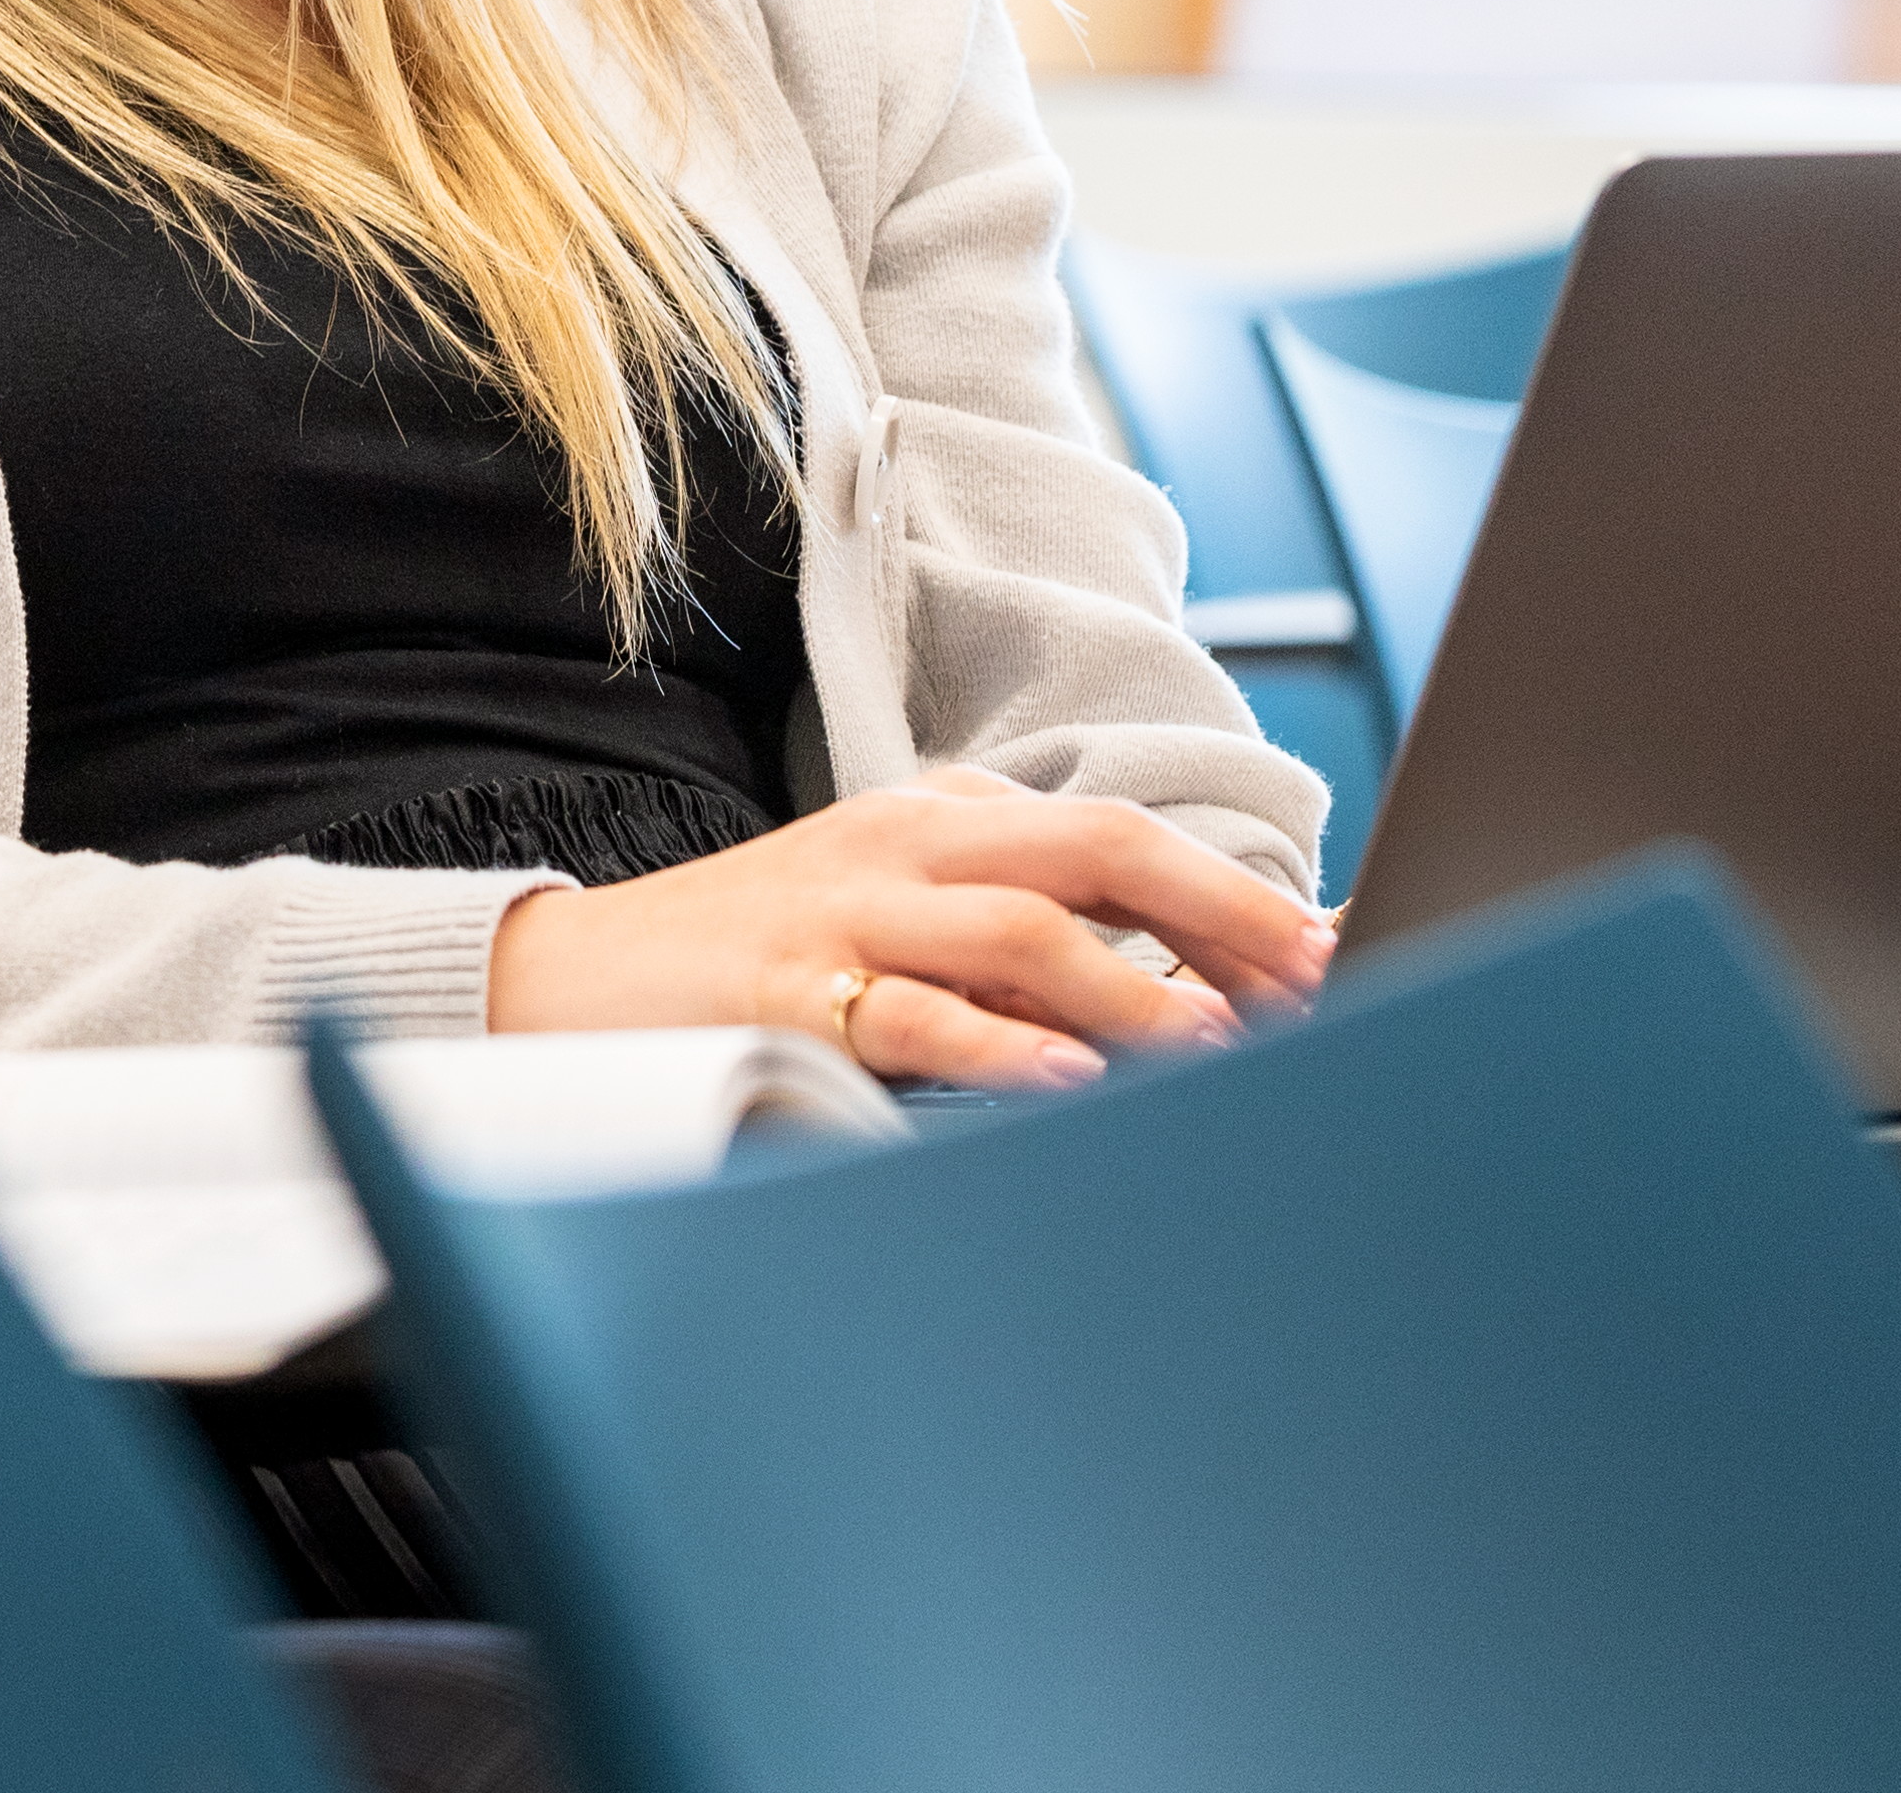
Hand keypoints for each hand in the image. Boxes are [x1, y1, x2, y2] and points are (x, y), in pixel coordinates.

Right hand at [479, 764, 1333, 1090]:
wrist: (571, 974)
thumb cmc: (757, 955)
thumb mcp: (895, 915)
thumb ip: (1015, 939)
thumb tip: (1175, 991)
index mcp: (944, 821)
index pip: (1117, 838)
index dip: (1232, 894)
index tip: (1329, 953)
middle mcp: (909, 848)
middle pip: (1096, 851)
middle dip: (1220, 917)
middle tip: (1315, 983)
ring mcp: (846, 915)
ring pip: (1021, 931)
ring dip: (1136, 991)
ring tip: (1224, 1044)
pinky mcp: (787, 992)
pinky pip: (911, 1016)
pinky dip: (998, 1049)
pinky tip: (1066, 1080)